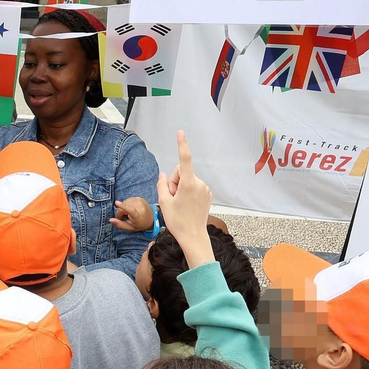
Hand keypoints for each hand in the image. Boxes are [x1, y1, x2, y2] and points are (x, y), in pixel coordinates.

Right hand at [109, 196, 154, 232]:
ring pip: (124, 202)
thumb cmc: (139, 224)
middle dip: (120, 212)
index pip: (130, 210)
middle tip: (123, 218)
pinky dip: (126, 204)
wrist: (151, 218)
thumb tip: (110, 220)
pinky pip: (127, 200)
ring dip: (123, 208)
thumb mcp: (129, 228)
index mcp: (138, 216)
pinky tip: (130, 208)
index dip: (123, 206)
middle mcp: (140, 207)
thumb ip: (119, 224)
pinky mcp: (139, 198)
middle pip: (123, 206)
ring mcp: (140, 201)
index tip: (116, 202)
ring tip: (128, 213)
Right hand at [156, 131, 214, 265]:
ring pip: (187, 180)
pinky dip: (188, 192)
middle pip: (181, 173)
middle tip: (172, 199)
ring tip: (180, 205)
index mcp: (188, 184)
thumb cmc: (177, 221)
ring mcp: (205, 189)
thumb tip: (163, 174)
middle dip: (174, 182)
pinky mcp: (207, 194)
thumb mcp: (164, 202)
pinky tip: (187, 205)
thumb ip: (162, 184)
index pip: (184, 160)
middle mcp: (198, 183)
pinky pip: (194, 186)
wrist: (193, 236)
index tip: (180, 132)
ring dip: (181, 189)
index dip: (182, 145)